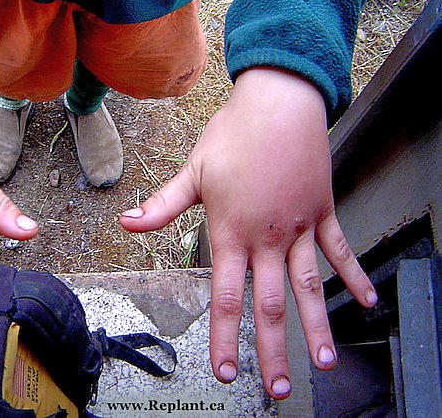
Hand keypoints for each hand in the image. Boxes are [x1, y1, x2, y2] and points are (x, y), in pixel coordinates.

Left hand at [119, 67, 375, 398]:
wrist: (278, 103)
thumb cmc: (233, 136)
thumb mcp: (193, 172)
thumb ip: (162, 205)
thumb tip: (126, 222)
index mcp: (231, 233)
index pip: (227, 296)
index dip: (225, 337)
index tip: (226, 369)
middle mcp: (267, 238)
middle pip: (270, 304)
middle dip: (272, 350)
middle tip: (278, 390)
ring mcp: (299, 228)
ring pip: (310, 287)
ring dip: (317, 327)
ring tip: (323, 362)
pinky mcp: (322, 213)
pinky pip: (341, 250)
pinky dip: (354, 276)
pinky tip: (366, 302)